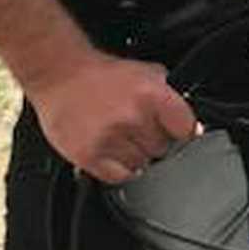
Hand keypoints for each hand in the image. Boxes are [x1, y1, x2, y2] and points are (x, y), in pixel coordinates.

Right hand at [27, 48, 199, 184]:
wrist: (58, 74)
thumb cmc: (100, 75)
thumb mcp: (145, 73)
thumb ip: (169, 95)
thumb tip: (190, 122)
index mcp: (152, 95)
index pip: (186, 129)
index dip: (180, 131)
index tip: (175, 132)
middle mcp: (133, 118)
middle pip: (163, 149)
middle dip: (153, 140)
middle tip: (136, 128)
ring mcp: (110, 138)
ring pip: (142, 164)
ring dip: (134, 155)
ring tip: (119, 137)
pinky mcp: (89, 155)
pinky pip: (119, 176)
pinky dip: (118, 169)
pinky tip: (112, 152)